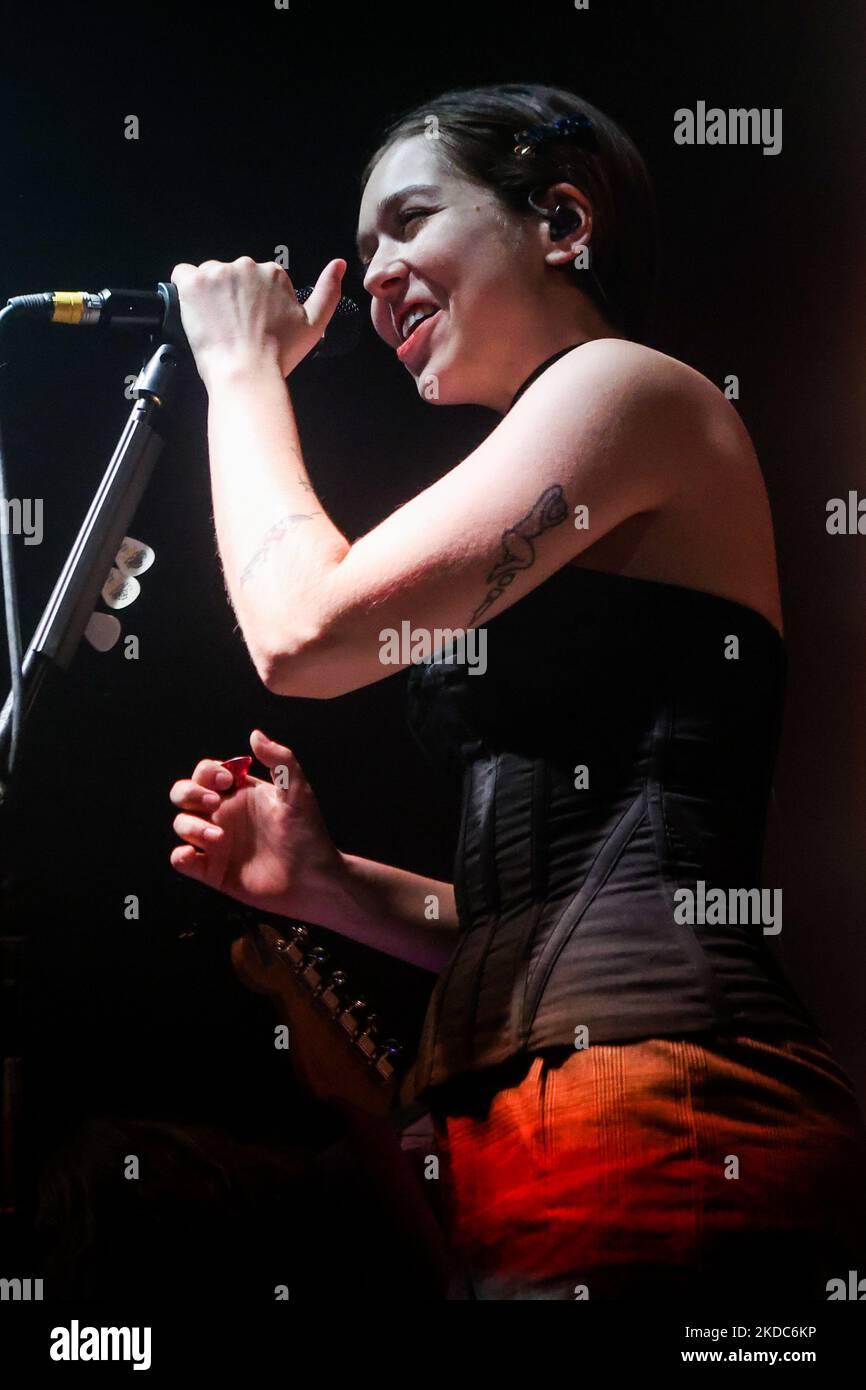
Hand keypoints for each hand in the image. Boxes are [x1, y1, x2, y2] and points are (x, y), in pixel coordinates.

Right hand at [168, 728, 344, 915]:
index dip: (209, 772)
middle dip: (190, 792)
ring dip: (191, 826)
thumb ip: (280, 760)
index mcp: (239, 793)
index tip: (228, 780)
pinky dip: (180, 857)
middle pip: (184, 794)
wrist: (313, 878)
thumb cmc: (308, 833)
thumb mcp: (297, 792)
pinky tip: (192, 856)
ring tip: (219, 837)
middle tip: (214, 802)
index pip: (206, 772)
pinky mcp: (213, 870)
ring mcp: (216, 843)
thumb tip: (254, 734)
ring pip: (181, 824)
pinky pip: (182, 860)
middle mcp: (223, 814)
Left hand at [170, 255, 345, 381]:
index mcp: (274, 273)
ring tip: (216, 326)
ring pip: (208, 277)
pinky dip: (185, 292)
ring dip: (209, 296)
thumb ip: (329, 291)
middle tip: (233, 327)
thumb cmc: (278, 354)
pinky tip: (195, 313)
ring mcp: (218, 272)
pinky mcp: (194, 283)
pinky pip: (182, 275)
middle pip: (231, 276)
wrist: (247, 373)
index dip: (252, 303)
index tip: (252, 322)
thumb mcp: (315, 324)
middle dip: (230, 297)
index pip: (256, 279)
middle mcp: (247, 266)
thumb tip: (338, 265)